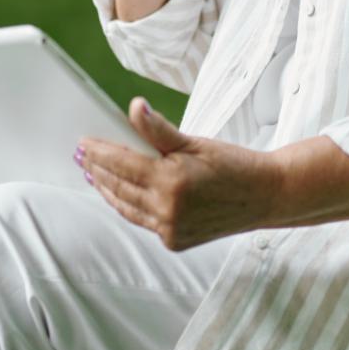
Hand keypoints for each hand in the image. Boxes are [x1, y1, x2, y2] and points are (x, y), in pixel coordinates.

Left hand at [76, 98, 277, 250]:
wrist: (267, 196)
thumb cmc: (234, 164)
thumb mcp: (196, 142)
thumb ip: (159, 129)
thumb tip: (134, 107)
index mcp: (171, 181)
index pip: (122, 164)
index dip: (99, 152)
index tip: (83, 142)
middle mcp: (167, 210)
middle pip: (119, 186)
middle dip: (97, 170)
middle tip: (82, 156)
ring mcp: (170, 230)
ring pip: (126, 207)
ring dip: (107, 190)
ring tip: (92, 175)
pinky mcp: (174, 241)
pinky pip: (142, 221)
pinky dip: (128, 206)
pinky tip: (119, 194)